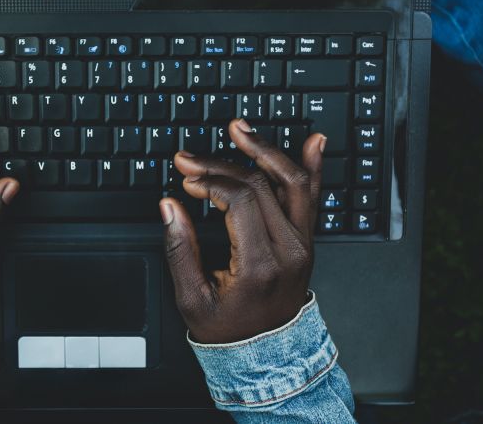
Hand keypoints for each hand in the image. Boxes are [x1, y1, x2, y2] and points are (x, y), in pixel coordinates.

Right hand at [159, 119, 325, 343]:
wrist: (265, 352)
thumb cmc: (228, 328)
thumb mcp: (192, 298)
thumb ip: (180, 249)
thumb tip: (169, 205)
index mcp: (260, 265)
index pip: (239, 201)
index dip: (209, 180)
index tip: (186, 178)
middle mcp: (289, 249)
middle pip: (259, 184)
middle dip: (220, 164)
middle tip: (190, 156)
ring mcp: (303, 242)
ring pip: (292, 181)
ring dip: (264, 149)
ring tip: (240, 129)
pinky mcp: (307, 238)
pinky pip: (312, 196)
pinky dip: (312, 166)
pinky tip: (312, 139)